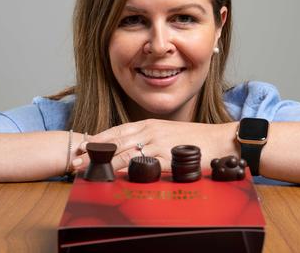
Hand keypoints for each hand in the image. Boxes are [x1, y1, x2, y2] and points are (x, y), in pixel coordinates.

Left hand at [72, 119, 238, 172]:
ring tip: (88, 170)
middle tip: (76, 160)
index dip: (98, 139)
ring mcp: (160, 143)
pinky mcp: (169, 157)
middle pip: (116, 141)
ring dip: (104, 162)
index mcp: (150, 124)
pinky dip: (129, 169)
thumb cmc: (198, 140)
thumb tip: (134, 150)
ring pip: (125, 152)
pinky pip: (146, 164)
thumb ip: (150, 139)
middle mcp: (151, 131)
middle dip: (94, 152)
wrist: (223, 140)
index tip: (82, 146)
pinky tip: (117, 175)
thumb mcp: (169, 134)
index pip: (117, 130)